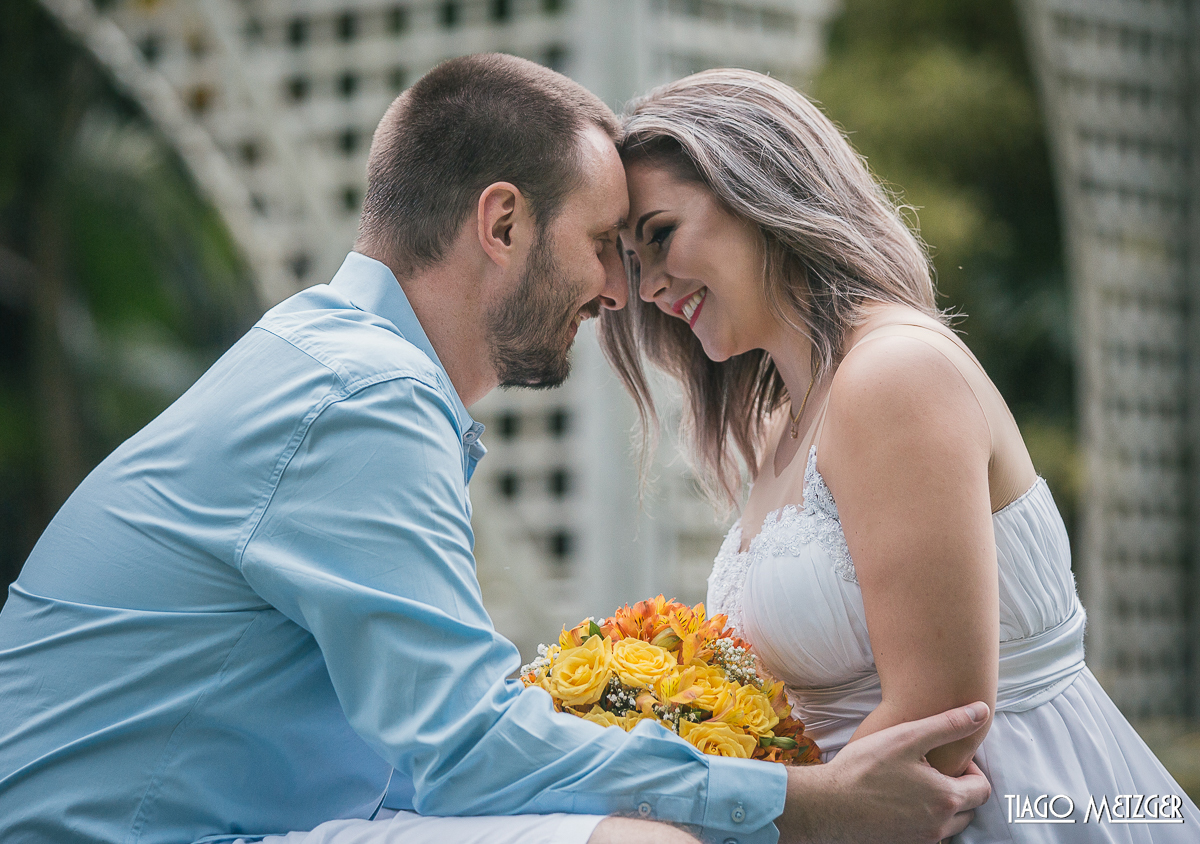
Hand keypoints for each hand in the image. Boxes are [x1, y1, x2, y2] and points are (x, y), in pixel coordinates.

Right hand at [776, 702, 991, 843]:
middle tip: (931, 771)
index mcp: (946, 799)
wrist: (827, 804)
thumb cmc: (865, 768)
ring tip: (916, 785)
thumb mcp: (907, 737)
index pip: (983, 789)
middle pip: (969, 810)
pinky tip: (900, 801)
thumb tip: (982, 711)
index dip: (971, 770)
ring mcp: (920, 840)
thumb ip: (948, 724)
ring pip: (948, 826)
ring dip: (942, 807)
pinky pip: (926, 834)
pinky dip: (923, 819)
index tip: (947, 759)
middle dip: (959, 789)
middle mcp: (938, 826)